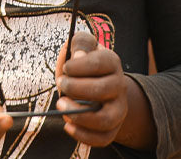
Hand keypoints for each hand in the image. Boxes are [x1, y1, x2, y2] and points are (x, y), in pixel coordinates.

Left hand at [55, 32, 128, 146]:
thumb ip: (80, 43)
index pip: (100, 63)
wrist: (97, 84)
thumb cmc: (83, 65)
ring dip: (79, 114)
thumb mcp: (82, 46)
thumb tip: (78, 55)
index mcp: (112, 62)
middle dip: (76, 87)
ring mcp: (118, 109)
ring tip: (61, 105)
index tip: (66, 67)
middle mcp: (119, 86)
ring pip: (105, 119)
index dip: (78, 66)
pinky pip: (102, 138)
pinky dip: (83, 135)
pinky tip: (67, 125)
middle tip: (61, 84)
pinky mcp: (112, 128)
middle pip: (103, 90)